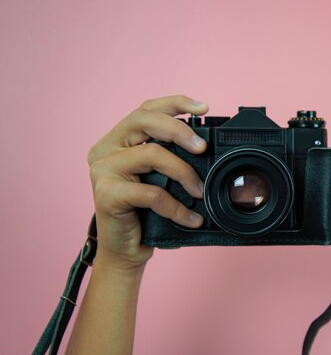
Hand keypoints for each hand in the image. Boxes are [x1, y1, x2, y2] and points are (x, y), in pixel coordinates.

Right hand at [87, 95, 208, 270]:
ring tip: (200, 192)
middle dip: (179, 129)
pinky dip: (176, 206)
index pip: (145, 109)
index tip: (203, 107)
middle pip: (143, 120)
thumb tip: (205, 145)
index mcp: (118, 140)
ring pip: (151, 154)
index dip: (174, 103)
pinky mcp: (106, 194)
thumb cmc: (146, 214)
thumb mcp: (161, 178)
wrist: (126, 251)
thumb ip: (171, 156)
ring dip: (184, 172)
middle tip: (202, 147)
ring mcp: (102, 170)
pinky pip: (151, 192)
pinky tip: (190, 218)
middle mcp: (105, 150)